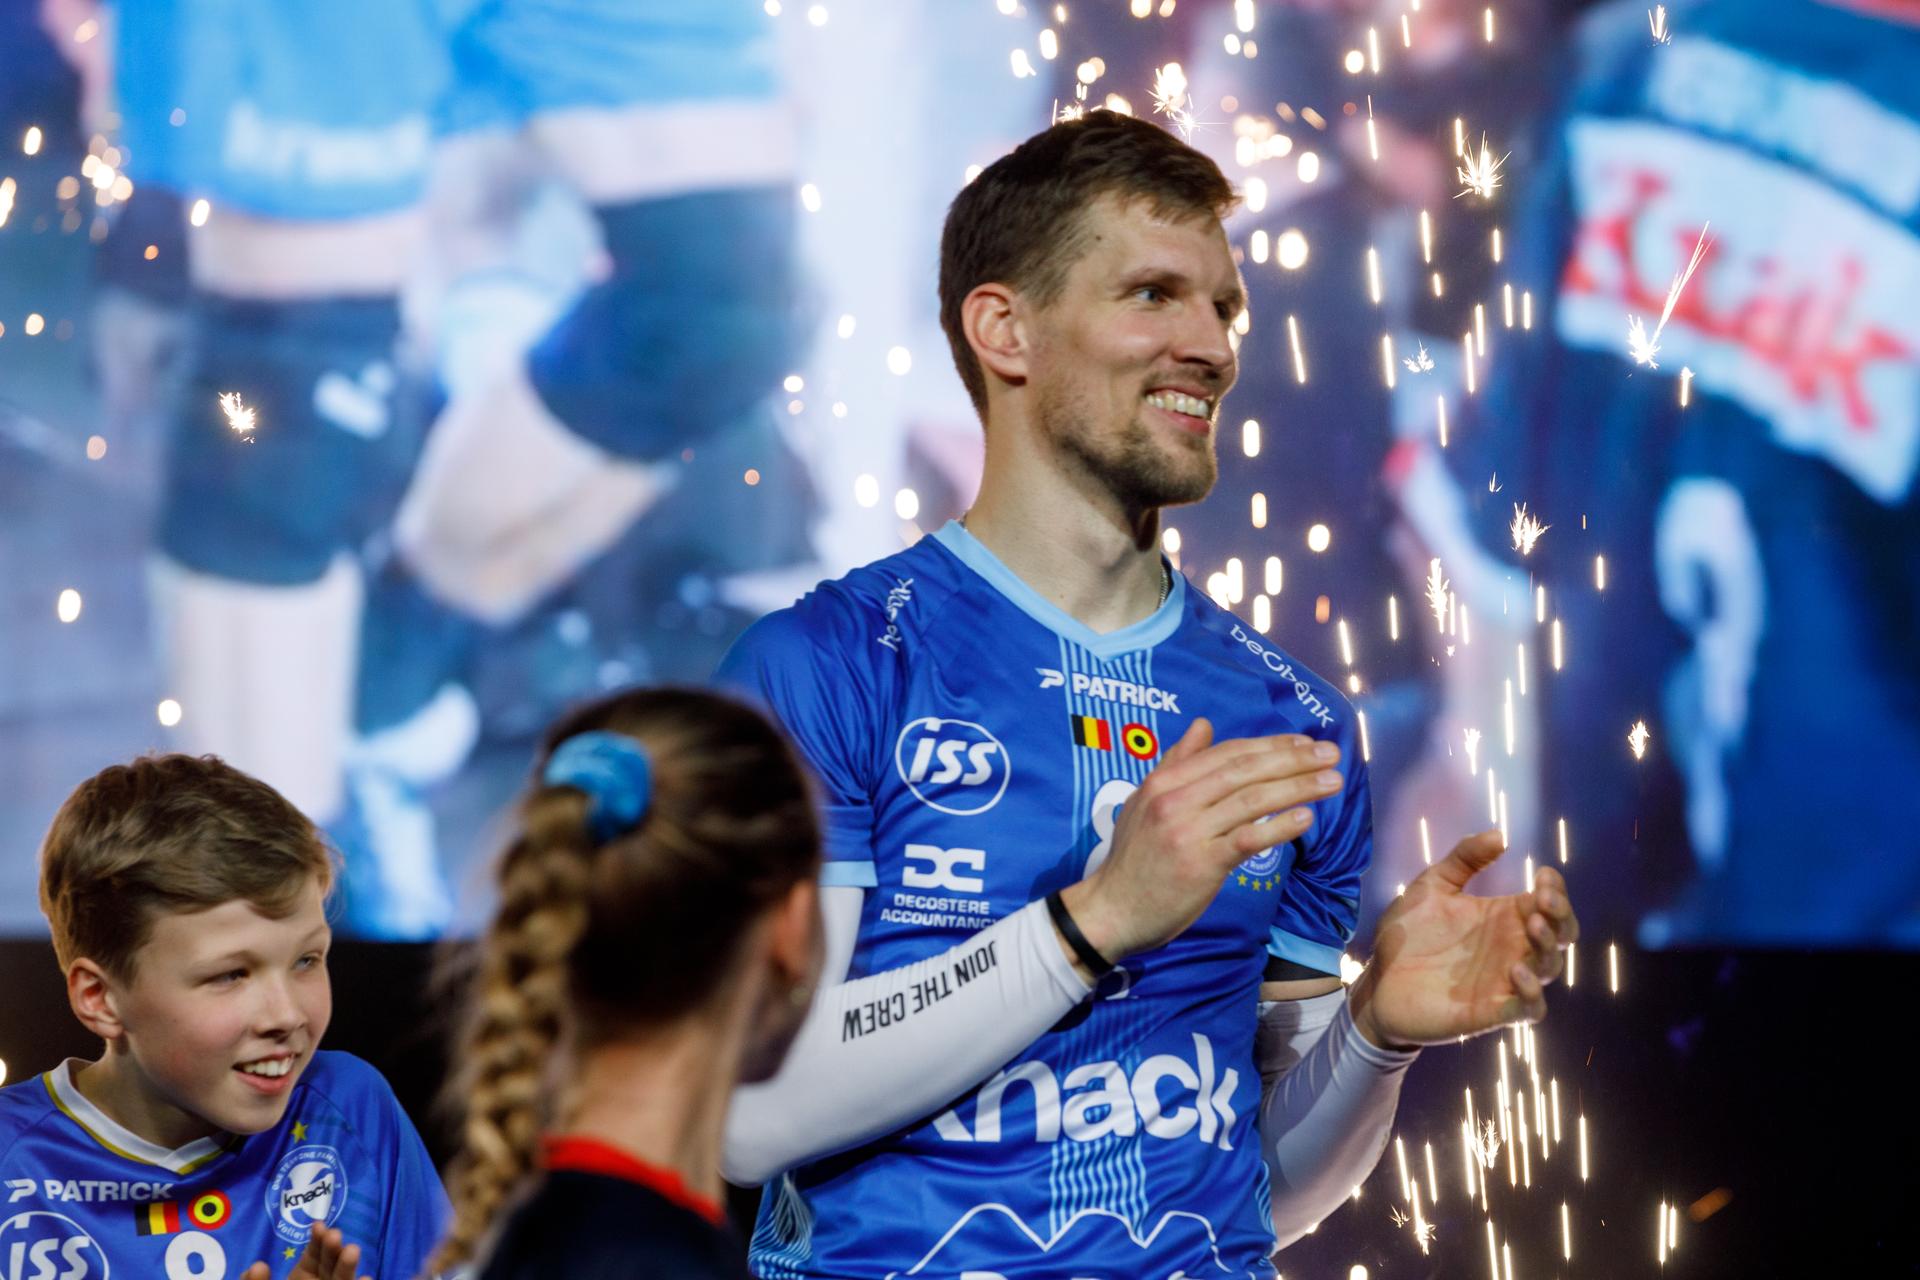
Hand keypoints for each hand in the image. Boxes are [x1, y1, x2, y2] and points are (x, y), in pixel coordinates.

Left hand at [244, 1226, 368, 1279]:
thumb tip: (257, 1265)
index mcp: (303, 1278)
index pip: (314, 1255)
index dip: (318, 1240)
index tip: (319, 1225)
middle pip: (330, 1264)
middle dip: (333, 1249)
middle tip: (334, 1234)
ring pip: (342, 1279)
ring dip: (348, 1265)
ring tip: (351, 1250)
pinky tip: (366, 1278)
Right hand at [1058, 719, 1344, 974]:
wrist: (1112, 909)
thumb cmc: (1133, 857)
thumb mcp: (1145, 800)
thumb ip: (1176, 762)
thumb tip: (1203, 724)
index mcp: (1165, 781)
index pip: (1226, 753)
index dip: (1269, 745)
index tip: (1304, 742)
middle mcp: (1177, 799)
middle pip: (1245, 770)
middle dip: (1293, 759)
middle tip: (1330, 753)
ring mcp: (1189, 831)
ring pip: (1252, 800)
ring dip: (1298, 788)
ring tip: (1332, 782)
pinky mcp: (1201, 864)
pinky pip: (1248, 839)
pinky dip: (1279, 826)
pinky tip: (1305, 818)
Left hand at [1349, 830, 1578, 1047]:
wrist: (1376, 979)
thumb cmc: (1408, 933)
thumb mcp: (1432, 886)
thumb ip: (1464, 859)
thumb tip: (1500, 835)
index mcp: (1503, 918)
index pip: (1547, 904)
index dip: (1555, 890)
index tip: (1544, 875)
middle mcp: (1511, 948)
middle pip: (1560, 935)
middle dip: (1561, 916)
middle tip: (1543, 900)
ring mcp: (1503, 981)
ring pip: (1549, 969)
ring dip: (1547, 947)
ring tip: (1533, 924)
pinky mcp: (1489, 1012)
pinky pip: (1528, 1008)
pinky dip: (1532, 994)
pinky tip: (1516, 971)